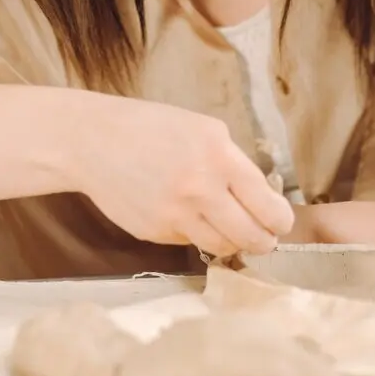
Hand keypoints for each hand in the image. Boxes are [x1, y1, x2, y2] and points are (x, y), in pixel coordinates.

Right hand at [72, 96, 294, 257]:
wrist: (94, 141)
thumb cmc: (151, 127)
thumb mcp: (203, 129)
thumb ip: (233, 163)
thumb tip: (261, 199)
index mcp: (219, 156)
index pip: (268, 207)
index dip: (280, 220)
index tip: (280, 220)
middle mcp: (200, 189)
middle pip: (252, 238)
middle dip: (263, 240)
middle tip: (264, 236)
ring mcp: (176, 215)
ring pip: (223, 248)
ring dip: (232, 242)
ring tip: (228, 228)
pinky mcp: (156, 233)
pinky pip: (190, 242)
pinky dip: (196, 234)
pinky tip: (186, 214)